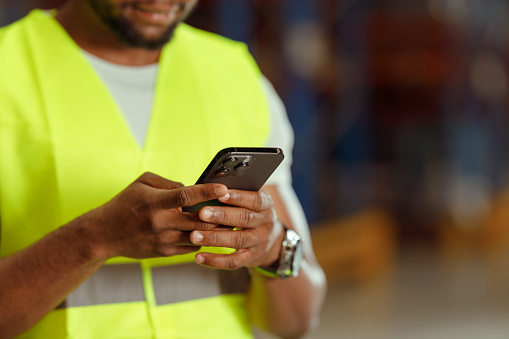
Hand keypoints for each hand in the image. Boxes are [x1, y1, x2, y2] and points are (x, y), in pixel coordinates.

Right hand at [82, 172, 228, 259]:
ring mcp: (163, 241)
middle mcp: (160, 223)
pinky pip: (192, 247)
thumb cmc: (125, 204)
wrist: (104, 235)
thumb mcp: (142, 183)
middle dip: (220, 215)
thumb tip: (193, 188)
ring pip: (200, 236)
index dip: (207, 191)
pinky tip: (210, 232)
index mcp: (154, 203)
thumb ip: (169, 183)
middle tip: (234, 208)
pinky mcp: (165, 253)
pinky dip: (203, 239)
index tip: (224, 189)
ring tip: (229, 221)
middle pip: (200, 220)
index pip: (186, 196)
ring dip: (216, 229)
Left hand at [189, 189, 284, 269]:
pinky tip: (199, 257)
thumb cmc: (253, 212)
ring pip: (237, 240)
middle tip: (202, 213)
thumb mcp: (252, 200)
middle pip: (244, 219)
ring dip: (214, 238)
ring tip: (195, 235)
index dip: (238, 197)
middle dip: (222, 216)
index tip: (220, 194)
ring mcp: (259, 241)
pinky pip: (234, 261)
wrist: (273, 238)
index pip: (254, 200)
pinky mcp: (251, 257)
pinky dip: (216, 260)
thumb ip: (236, 194)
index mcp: (266, 204)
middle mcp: (265, 223)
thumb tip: (210, 187)